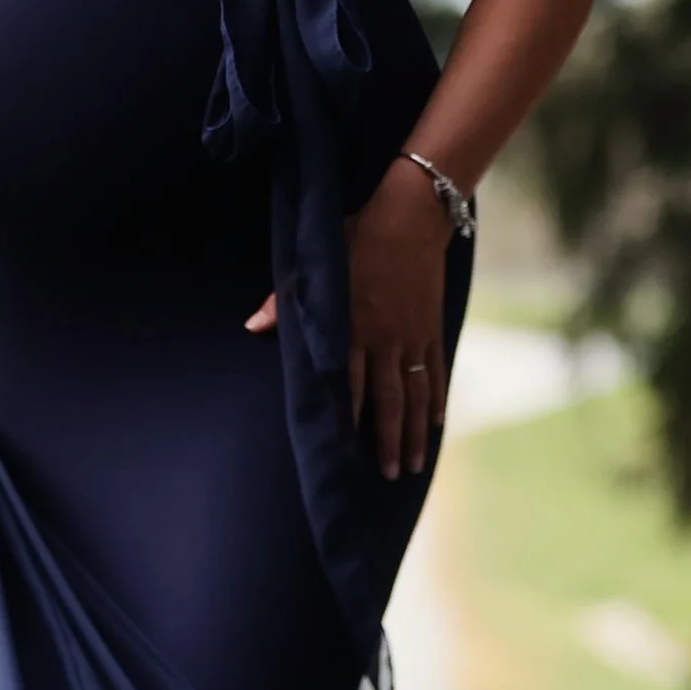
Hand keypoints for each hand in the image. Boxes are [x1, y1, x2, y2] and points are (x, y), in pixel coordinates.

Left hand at [245, 160, 453, 479]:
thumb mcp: (316, 265)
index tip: (344, 454)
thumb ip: (285, 301)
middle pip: (387, 401)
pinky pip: (435, 372)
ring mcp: (412, 336)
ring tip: (411, 465)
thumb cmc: (356, 237)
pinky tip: (435, 426)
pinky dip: (436, 401)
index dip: (347, 421)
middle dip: (386, 441)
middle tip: (386, 474)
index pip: (348, 386)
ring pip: (414, 395)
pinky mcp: (431, 328)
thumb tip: (253, 327)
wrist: (410, 215)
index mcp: (352, 327)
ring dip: (412, 432)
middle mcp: (384, 339)